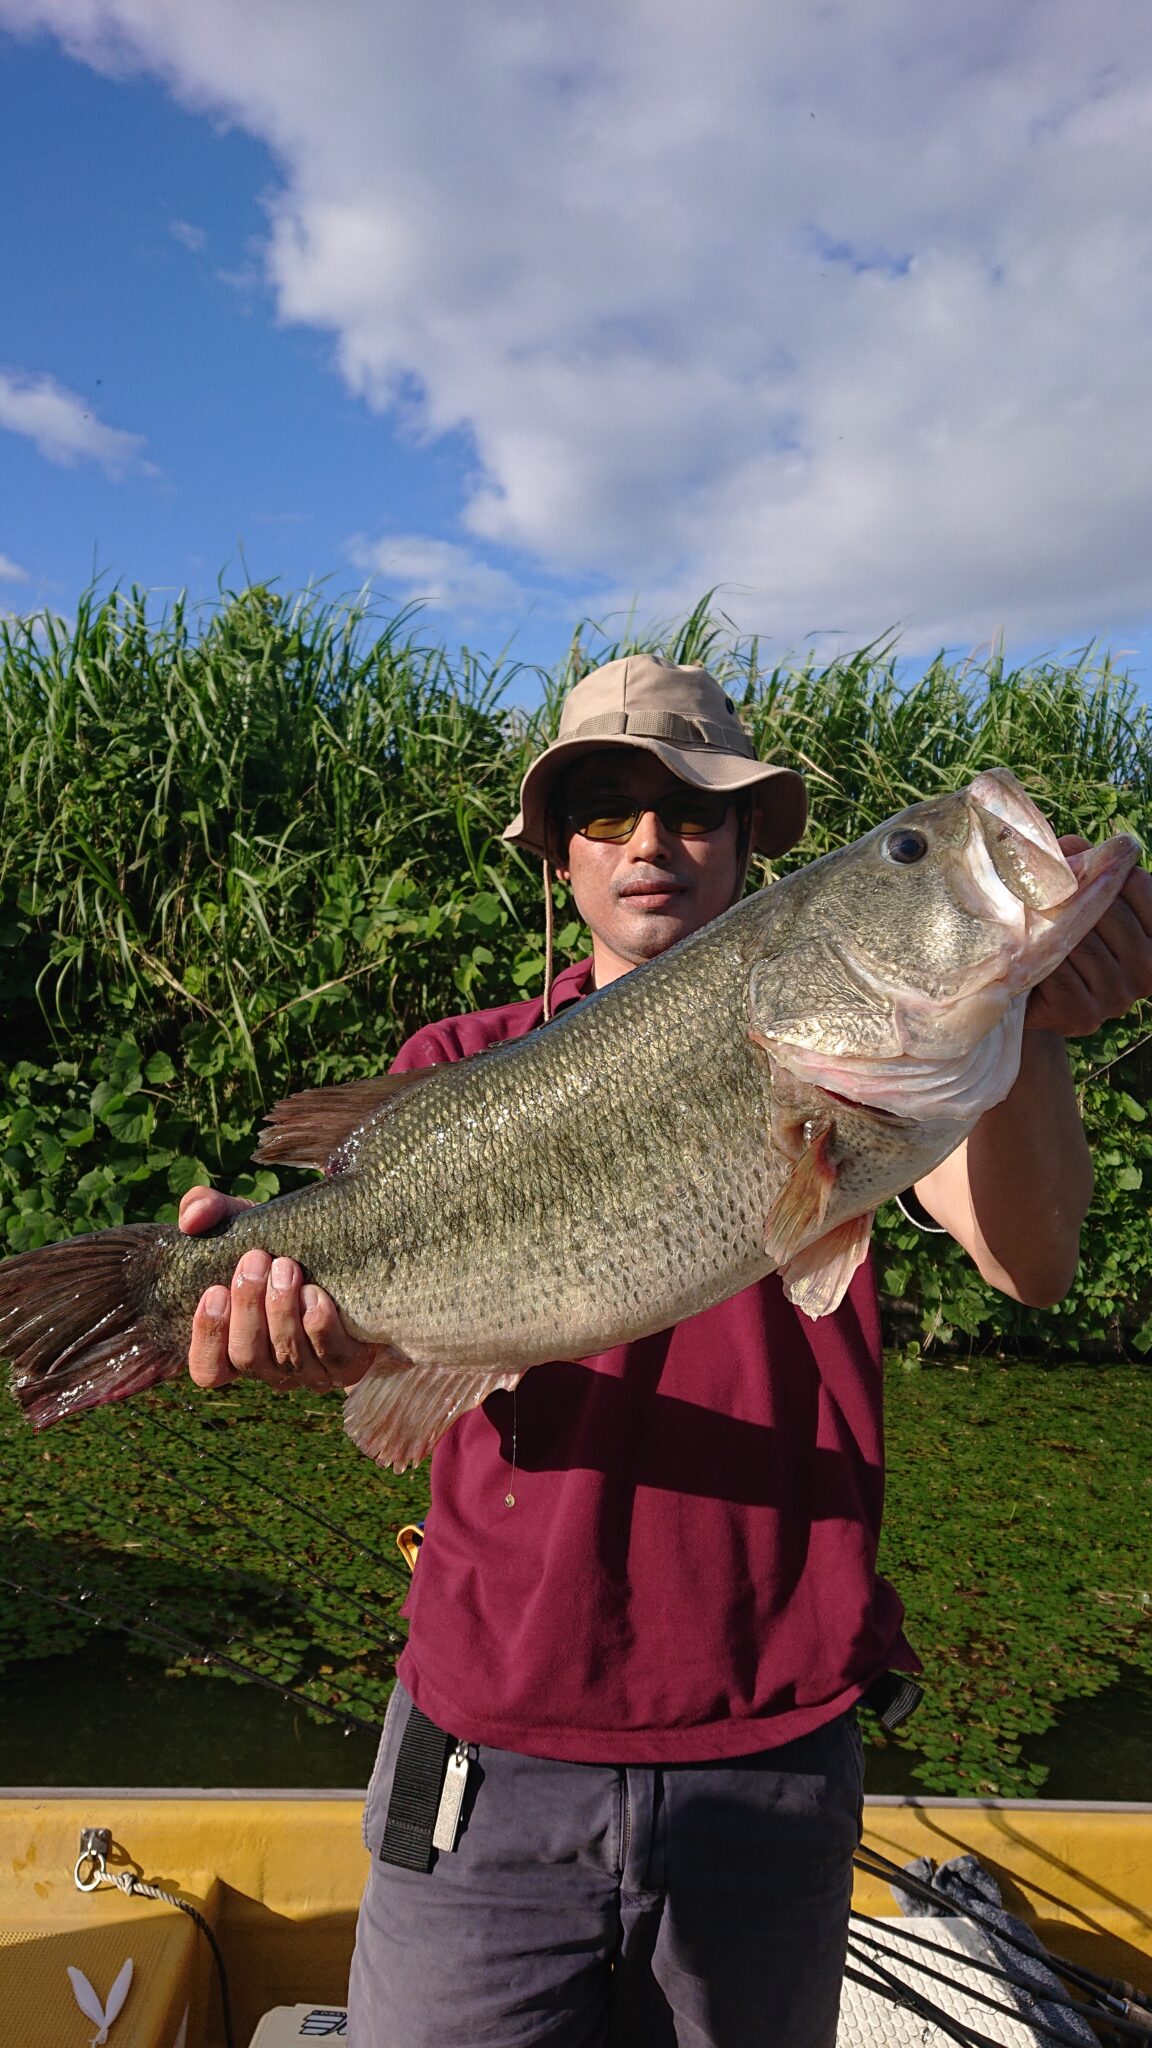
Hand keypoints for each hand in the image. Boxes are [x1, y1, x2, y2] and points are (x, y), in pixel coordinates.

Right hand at [178, 1185, 378, 1393]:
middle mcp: (269, 1365)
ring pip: (287, 1358)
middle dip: (249, 1308)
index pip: (207, 1369)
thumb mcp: (244, 1223)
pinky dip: (321, 1327)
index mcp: (235, 1343)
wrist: (344, 1248)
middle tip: (257, 1259)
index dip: (206, 1337)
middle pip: (247, 1357)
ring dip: (283, 1312)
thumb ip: (209, 1211)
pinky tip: (316, 1294)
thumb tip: (191, 1218)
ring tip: (287, 1267)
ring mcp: (308, 1369)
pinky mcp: (347, 1364)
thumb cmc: (281, 1243)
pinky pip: (332, 1357)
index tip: (213, 1290)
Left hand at [1026, 837, 1151, 1036]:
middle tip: (1042, 892)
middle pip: (1109, 912)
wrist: (1031, 996)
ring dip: (1050, 929)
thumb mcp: (1080, 897)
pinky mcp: (1084, 1015)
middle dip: (1072, 898)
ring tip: (1031, 924)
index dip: (1106, 871)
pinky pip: (1059, 972)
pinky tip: (1030, 957)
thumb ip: (1083, 865)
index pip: (1141, 885)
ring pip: (1081, 942)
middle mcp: (1148, 969)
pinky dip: (1039, 959)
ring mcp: (1118, 996)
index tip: (1079, 870)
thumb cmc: (1061, 935)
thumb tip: (1072, 845)